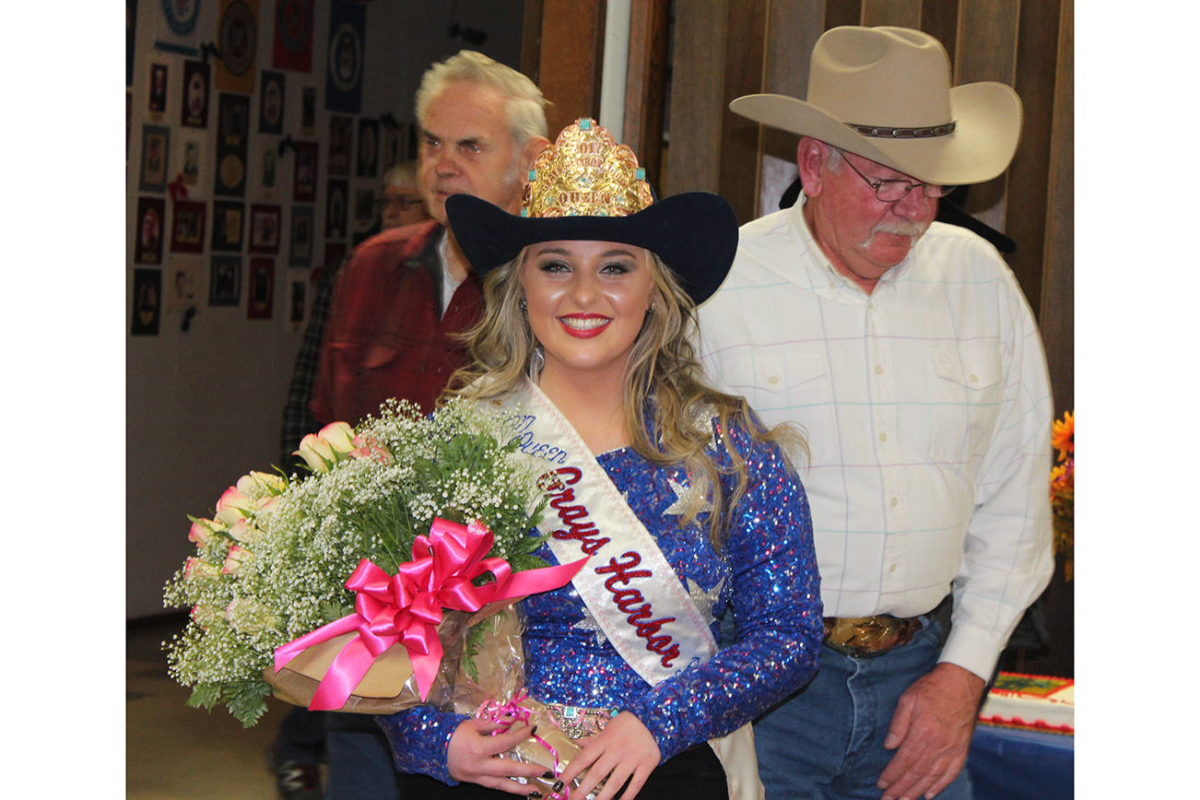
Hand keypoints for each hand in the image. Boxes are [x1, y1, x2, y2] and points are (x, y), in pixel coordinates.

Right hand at [447, 717, 547, 794]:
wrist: (431, 748)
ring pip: (502, 785)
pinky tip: (518, 789)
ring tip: (536, 790)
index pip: (506, 742)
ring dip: (521, 788)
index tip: (532, 729)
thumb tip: (511, 722)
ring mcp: (476, 776)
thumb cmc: (452, 733)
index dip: (520, 735)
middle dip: (529, 770)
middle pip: (508, 769)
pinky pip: (493, 786)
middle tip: (546, 770)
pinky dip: (507, 788)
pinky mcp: (474, 781)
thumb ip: (493, 724)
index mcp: (478, 747)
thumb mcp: (472, 724)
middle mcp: (479, 765)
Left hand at [558, 712, 660, 799]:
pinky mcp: (646, 764)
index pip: (583, 758)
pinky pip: (636, 784)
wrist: (653, 719)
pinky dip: (627, 796)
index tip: (559, 784)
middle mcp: (617, 749)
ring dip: (603, 797)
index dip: (570, 772)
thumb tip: (573, 744)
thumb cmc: (626, 725)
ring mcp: (632, 758)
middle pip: (597, 773)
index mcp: (605, 739)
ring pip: (615, 782)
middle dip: (583, 790)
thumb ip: (592, 740)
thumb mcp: (607, 727)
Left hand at [877, 663, 984, 799]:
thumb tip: (889, 747)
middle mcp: (938, 745)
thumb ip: (898, 724)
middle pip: (917, 773)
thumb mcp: (908, 699)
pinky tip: (930, 794)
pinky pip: (951, 772)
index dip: (892, 775)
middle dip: (901, 789)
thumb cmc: (931, 688)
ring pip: (933, 777)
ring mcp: (952, 749)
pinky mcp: (962, 749)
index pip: (903, 761)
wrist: (961, 682)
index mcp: (923, 733)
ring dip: (917, 791)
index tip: (881, 785)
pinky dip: (940, 785)